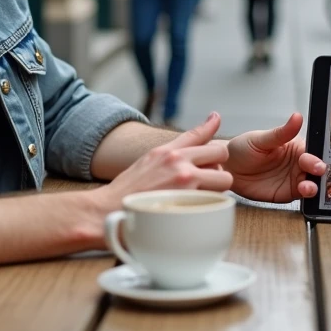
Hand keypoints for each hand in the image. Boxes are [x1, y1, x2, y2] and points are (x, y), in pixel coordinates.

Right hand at [101, 113, 232, 208]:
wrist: (105, 213)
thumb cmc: (125, 193)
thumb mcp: (146, 163)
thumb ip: (167, 156)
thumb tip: (182, 153)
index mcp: (166, 152)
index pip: (196, 133)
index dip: (210, 125)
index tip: (215, 118)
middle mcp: (178, 161)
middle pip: (220, 153)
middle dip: (219, 165)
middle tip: (209, 179)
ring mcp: (185, 181)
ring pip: (225, 178)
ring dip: (218, 187)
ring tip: (203, 196)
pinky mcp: (189, 201)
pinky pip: (218, 199)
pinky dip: (213, 204)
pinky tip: (201, 209)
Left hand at [225, 113, 326, 202]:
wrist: (228, 169)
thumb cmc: (243, 148)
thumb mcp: (261, 139)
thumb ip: (281, 133)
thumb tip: (296, 117)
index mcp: (295, 147)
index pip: (312, 150)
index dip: (316, 154)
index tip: (316, 158)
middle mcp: (298, 163)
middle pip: (315, 168)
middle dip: (319, 170)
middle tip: (317, 170)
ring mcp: (293, 179)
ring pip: (311, 183)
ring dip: (314, 185)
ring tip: (307, 186)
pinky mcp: (287, 193)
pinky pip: (301, 196)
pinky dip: (306, 196)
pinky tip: (303, 192)